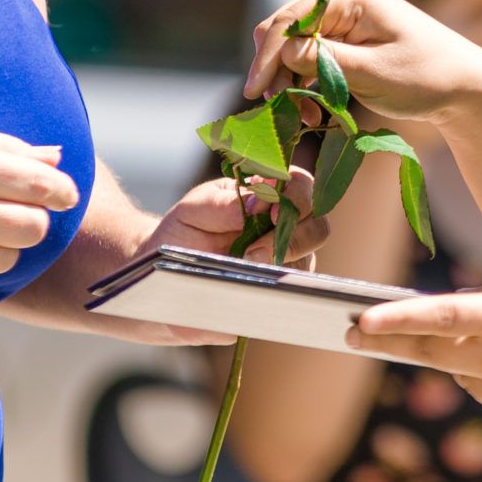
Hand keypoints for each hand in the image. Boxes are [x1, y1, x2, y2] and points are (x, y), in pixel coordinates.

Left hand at [134, 169, 330, 345]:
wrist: (163, 276)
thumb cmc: (183, 232)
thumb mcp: (194, 210)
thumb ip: (222, 203)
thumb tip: (260, 201)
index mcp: (268, 196)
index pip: (301, 186)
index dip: (297, 195)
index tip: (272, 210)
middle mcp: (286, 229)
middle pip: (318, 227)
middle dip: (294, 237)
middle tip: (254, 251)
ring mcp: (285, 263)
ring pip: (309, 264)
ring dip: (283, 266)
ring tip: (246, 269)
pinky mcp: (276, 294)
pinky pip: (291, 296)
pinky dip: (276, 292)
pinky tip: (252, 291)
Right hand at [247, 0, 481, 126]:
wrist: (462, 87)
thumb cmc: (425, 75)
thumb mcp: (373, 72)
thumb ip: (325, 61)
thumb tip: (283, 53)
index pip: (290, 20)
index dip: (268, 55)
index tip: (255, 91)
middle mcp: (340, 0)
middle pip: (285, 32)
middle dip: (276, 71)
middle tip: (277, 109)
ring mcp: (341, 20)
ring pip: (292, 49)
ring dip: (289, 83)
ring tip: (304, 118)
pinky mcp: (343, 42)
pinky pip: (309, 61)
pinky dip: (304, 85)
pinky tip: (312, 112)